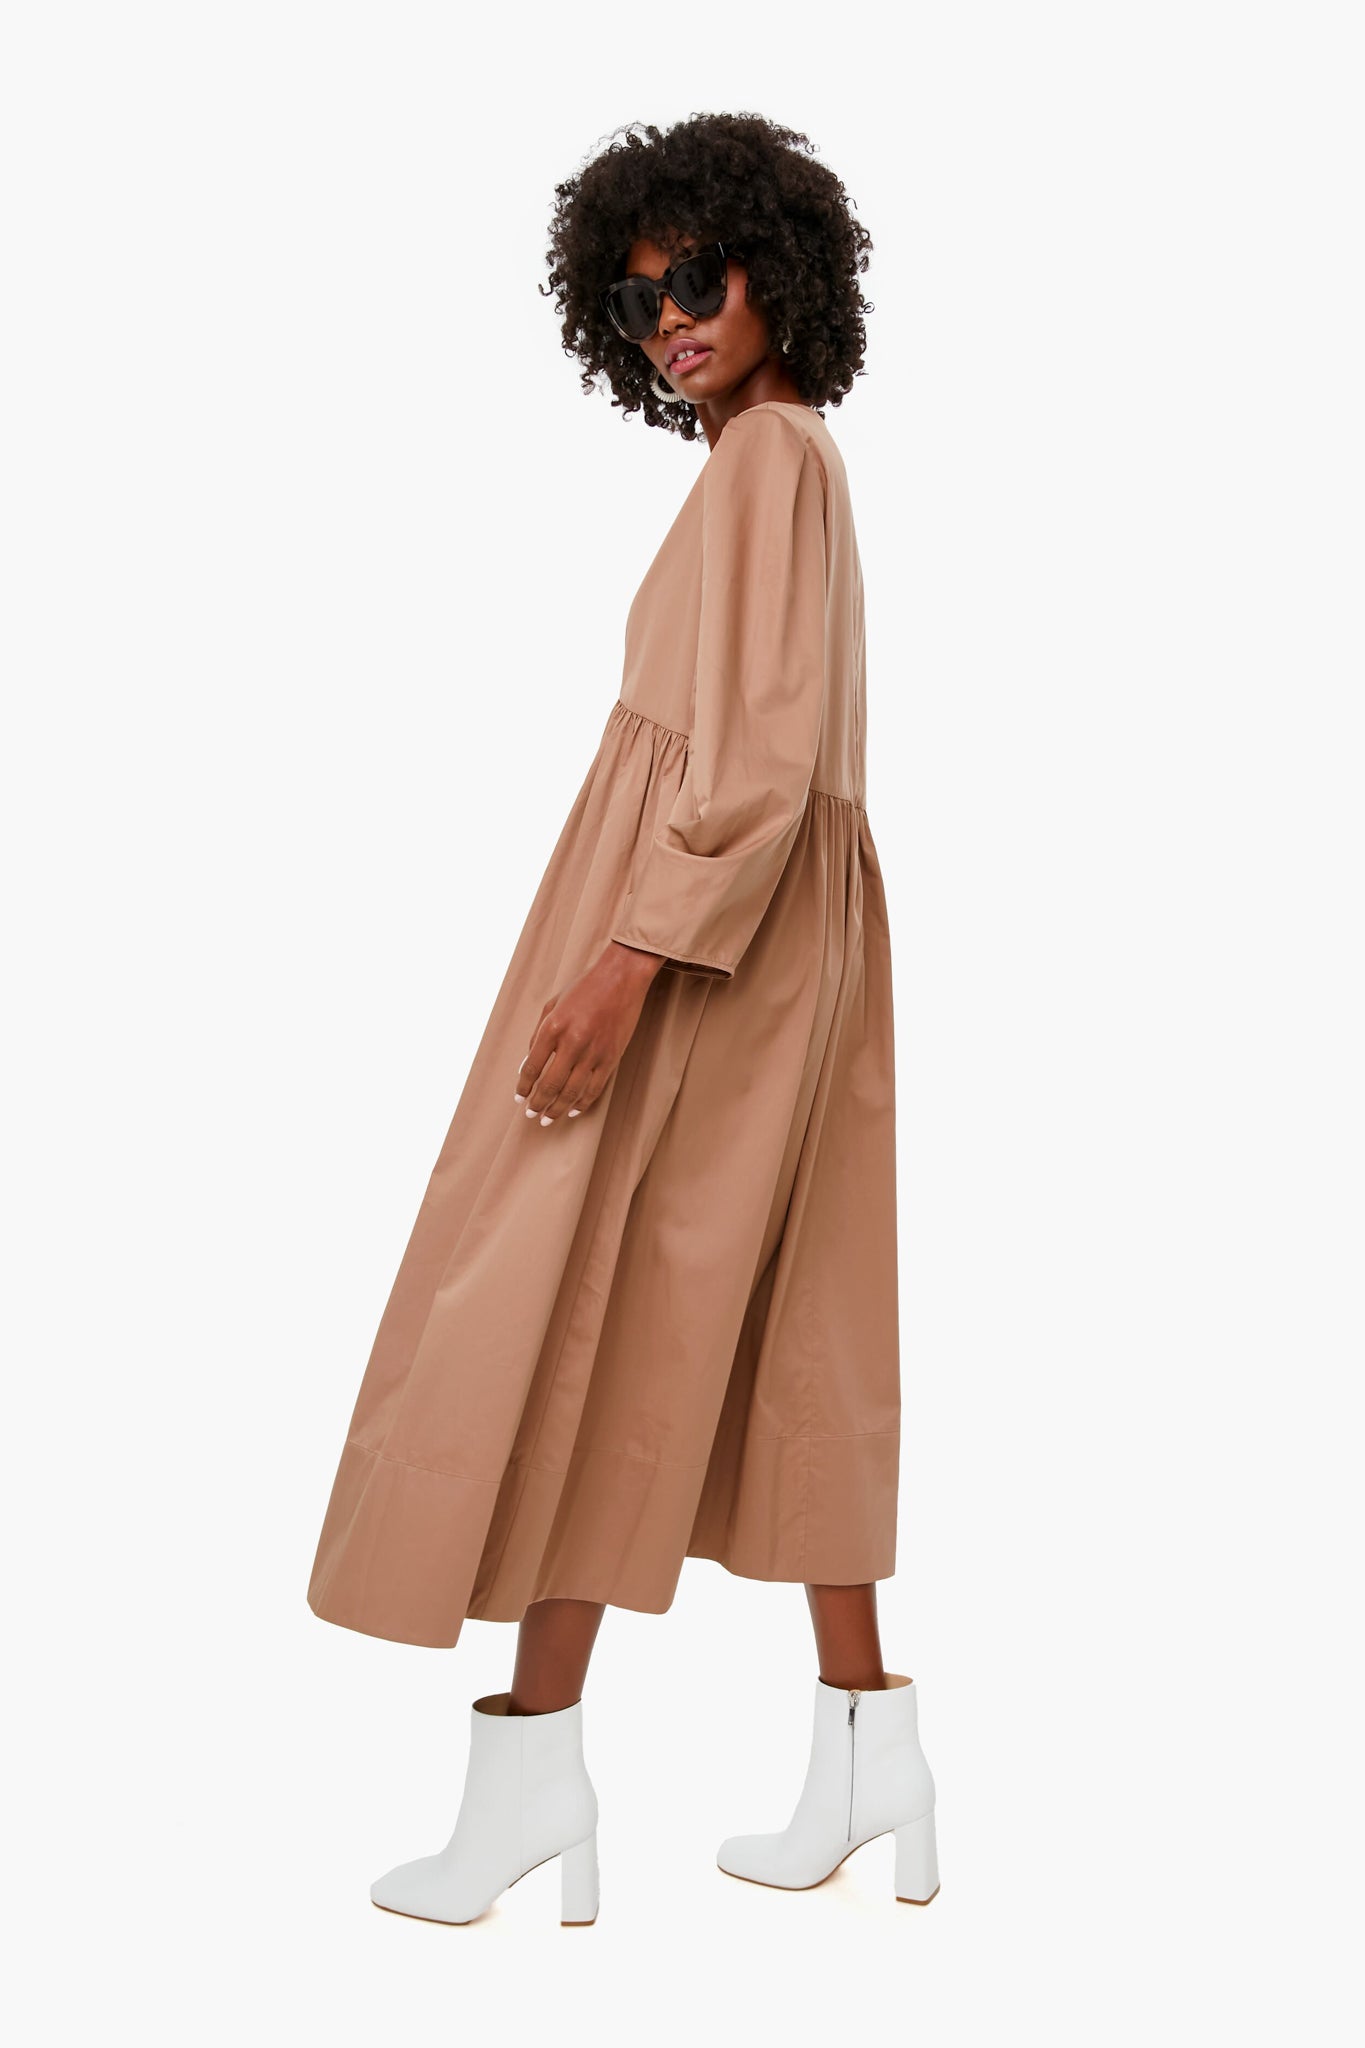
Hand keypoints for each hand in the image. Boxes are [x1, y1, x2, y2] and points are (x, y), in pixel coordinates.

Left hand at [515, 940, 665, 1125]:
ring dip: (557, 1109)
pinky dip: (583, 1103)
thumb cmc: (584, 987)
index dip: (523, 1086)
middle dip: (537, 1104)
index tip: (519, 1097)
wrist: (621, 978)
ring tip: (547, 1119)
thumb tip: (528, 1064)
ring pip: (571, 1092)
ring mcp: (594, 1052)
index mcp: (553, 1027)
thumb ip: (538, 1034)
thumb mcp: (552, 1004)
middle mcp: (572, 1043)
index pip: (532, 1067)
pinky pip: (595, 1088)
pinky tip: (574, 1110)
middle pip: (550, 1085)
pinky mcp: (611, 1057)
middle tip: (530, 1115)